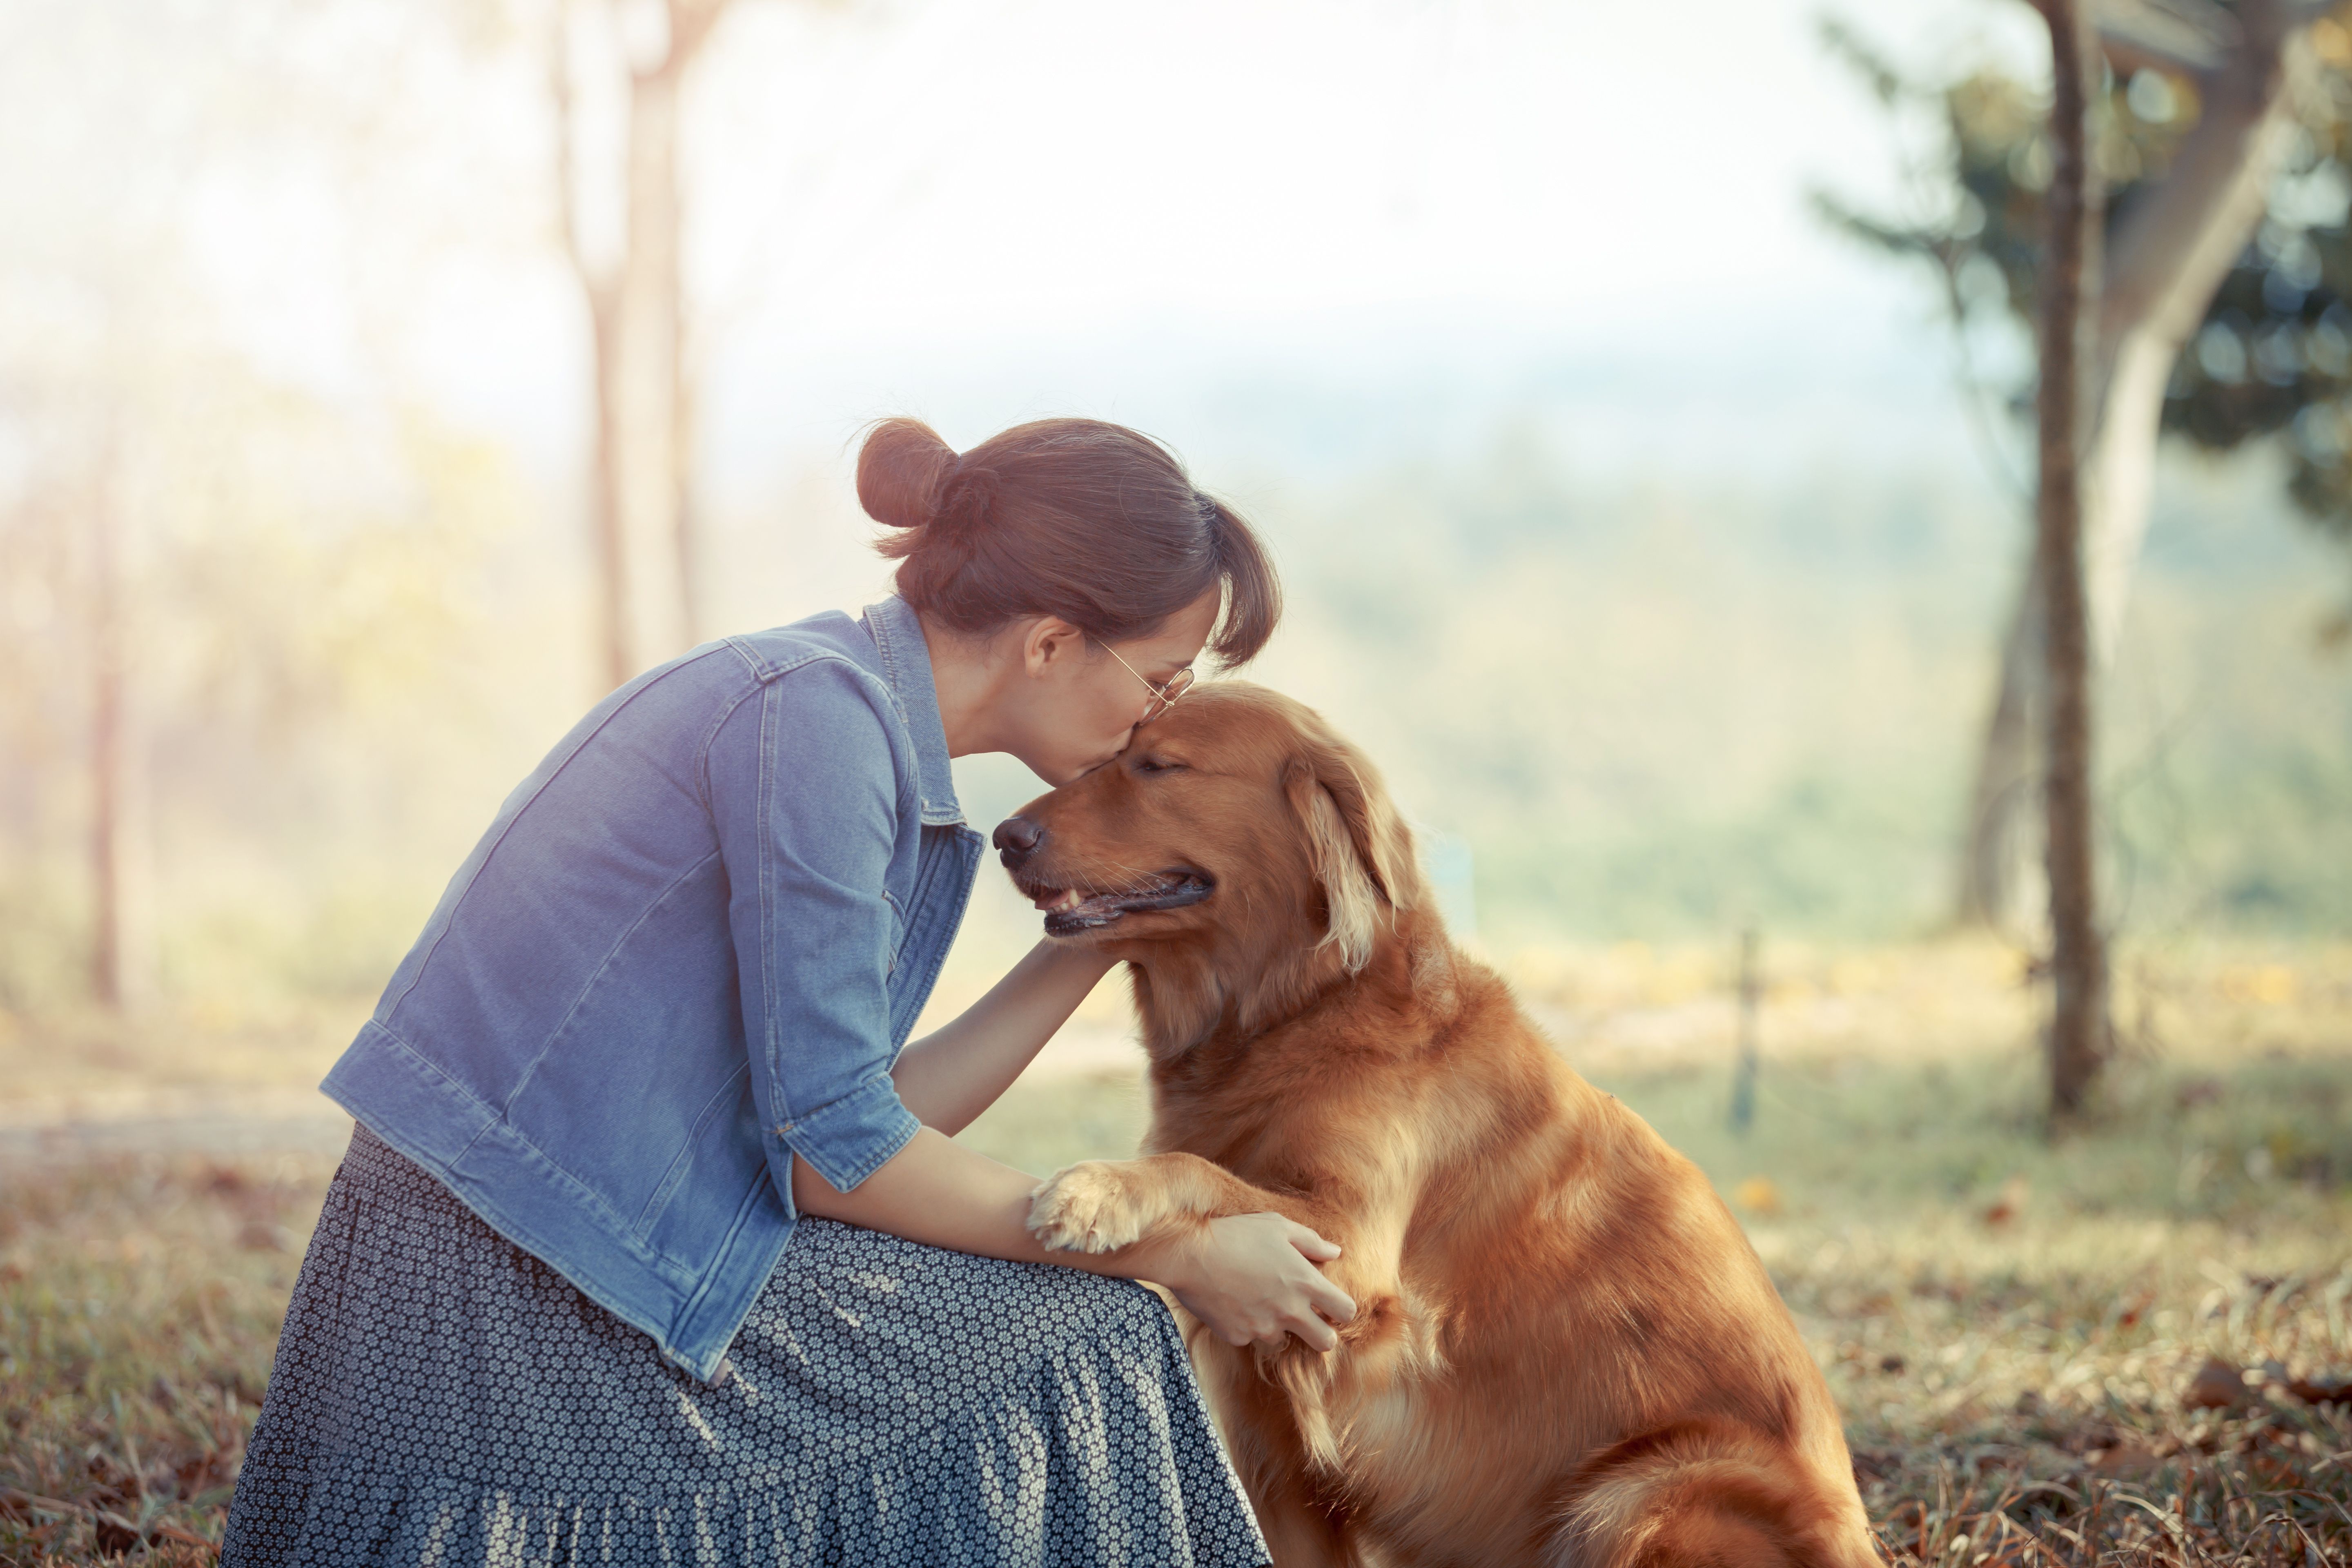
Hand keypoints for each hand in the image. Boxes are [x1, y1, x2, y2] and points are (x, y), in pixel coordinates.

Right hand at [1151, 1212, 1355, 1351]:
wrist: (1189, 1254)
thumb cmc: (1236, 1234)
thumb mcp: (1277, 1226)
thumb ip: (1311, 1242)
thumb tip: (1335, 1252)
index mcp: (1304, 1282)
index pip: (1345, 1311)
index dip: (1343, 1310)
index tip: (1332, 1306)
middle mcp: (1289, 1310)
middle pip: (1325, 1342)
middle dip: (1322, 1335)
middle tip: (1309, 1322)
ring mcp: (1263, 1327)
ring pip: (1283, 1340)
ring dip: (1277, 1326)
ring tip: (1257, 1299)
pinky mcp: (1239, 1337)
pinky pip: (1251, 1337)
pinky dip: (1247, 1324)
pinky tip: (1234, 1302)